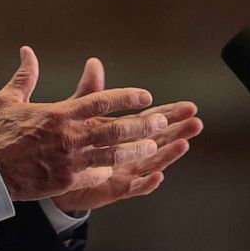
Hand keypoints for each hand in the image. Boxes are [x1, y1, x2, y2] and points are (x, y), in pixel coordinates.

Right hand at [0, 47, 161, 200]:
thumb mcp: (9, 99)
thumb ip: (25, 75)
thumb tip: (27, 51)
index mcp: (59, 114)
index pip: (100, 101)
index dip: (125, 97)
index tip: (144, 95)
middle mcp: (69, 136)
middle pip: (114, 129)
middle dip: (141, 125)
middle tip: (161, 121)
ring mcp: (70, 161)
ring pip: (112, 155)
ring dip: (135, 150)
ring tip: (153, 147)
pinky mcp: (67, 181)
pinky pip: (96, 175)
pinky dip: (110, 171)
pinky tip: (122, 169)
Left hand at [51, 59, 202, 211]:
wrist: (53, 172)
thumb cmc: (70, 141)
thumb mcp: (79, 113)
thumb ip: (91, 91)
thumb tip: (94, 62)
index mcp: (124, 132)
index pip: (152, 119)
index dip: (170, 113)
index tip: (190, 106)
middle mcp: (130, 151)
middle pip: (158, 140)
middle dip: (177, 131)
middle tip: (196, 122)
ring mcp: (125, 170)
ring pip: (150, 162)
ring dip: (168, 154)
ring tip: (183, 144)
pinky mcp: (114, 188)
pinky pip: (132, 187)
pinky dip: (145, 183)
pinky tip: (157, 176)